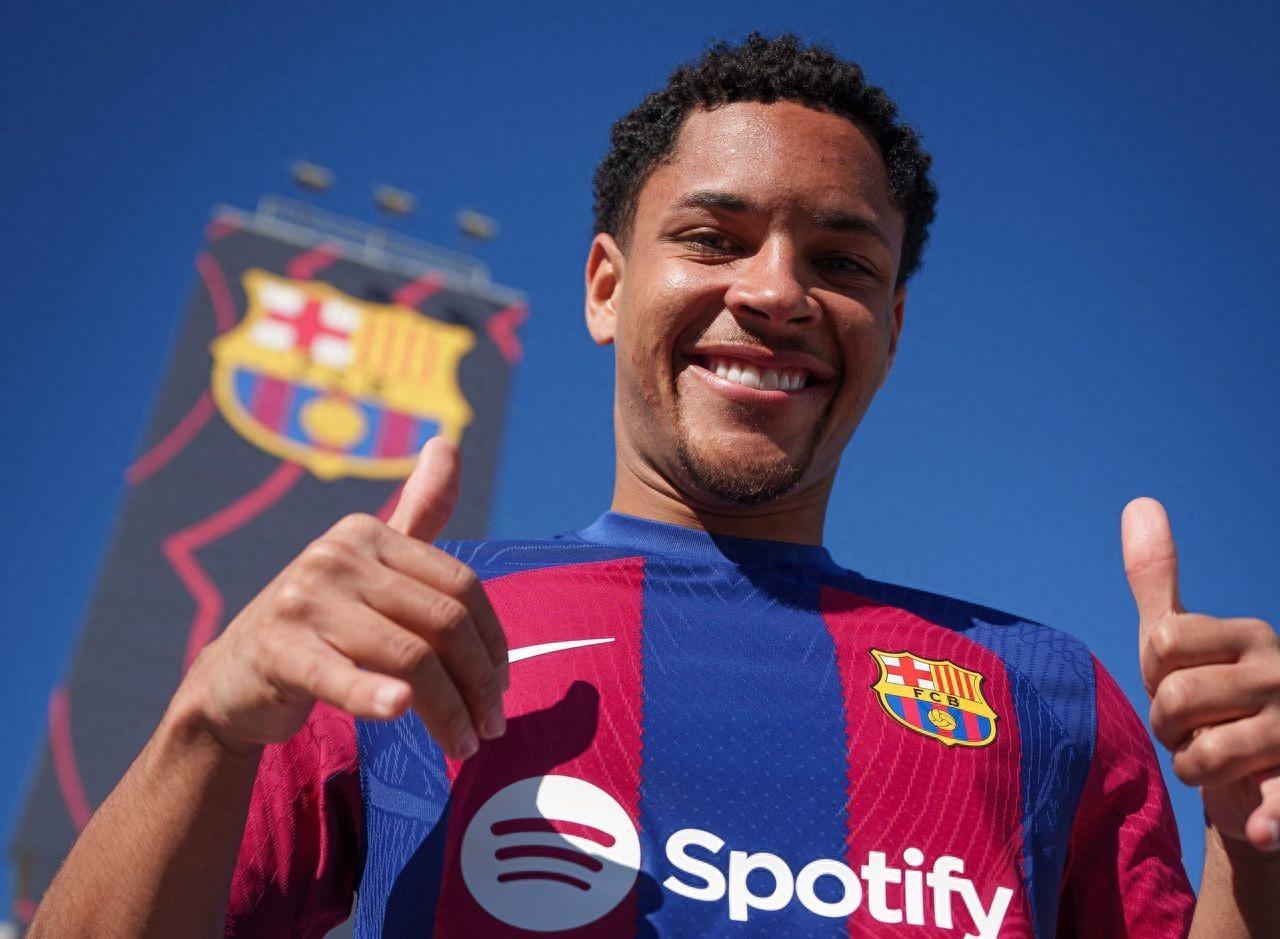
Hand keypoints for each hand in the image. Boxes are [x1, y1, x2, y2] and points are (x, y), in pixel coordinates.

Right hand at [182, 438, 507, 760]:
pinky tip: (399, 714)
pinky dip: (372, 695)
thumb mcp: (370, 564)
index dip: (492, 642)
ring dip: (448, 710)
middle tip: (491, 727)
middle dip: (478, 681)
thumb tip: (448, 442)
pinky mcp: (278, 650)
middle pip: (443, 621)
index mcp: (366, 532)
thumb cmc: (321, 622)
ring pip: (410, 657)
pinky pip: (339, 675)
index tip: (499, 689)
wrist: (234, 678)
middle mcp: (335, 555)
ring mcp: (303, 600)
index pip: (460, 586)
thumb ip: (417, 511)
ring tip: (465, 745)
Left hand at [1123, 497, 1279, 852]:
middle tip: (1192, 731)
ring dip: (1193, 767)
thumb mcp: (1179, 640)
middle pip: (1176, 697)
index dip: (1153, 675)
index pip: (1162, 642)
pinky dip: (1270, 816)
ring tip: (1214, 761)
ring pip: (1203, 751)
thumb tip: (1139, 503)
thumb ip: (1158, 578)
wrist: (1260, 781)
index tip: (1175, 685)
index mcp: (1250, 636)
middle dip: (1168, 726)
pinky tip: (1261, 825)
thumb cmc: (1212, 698)